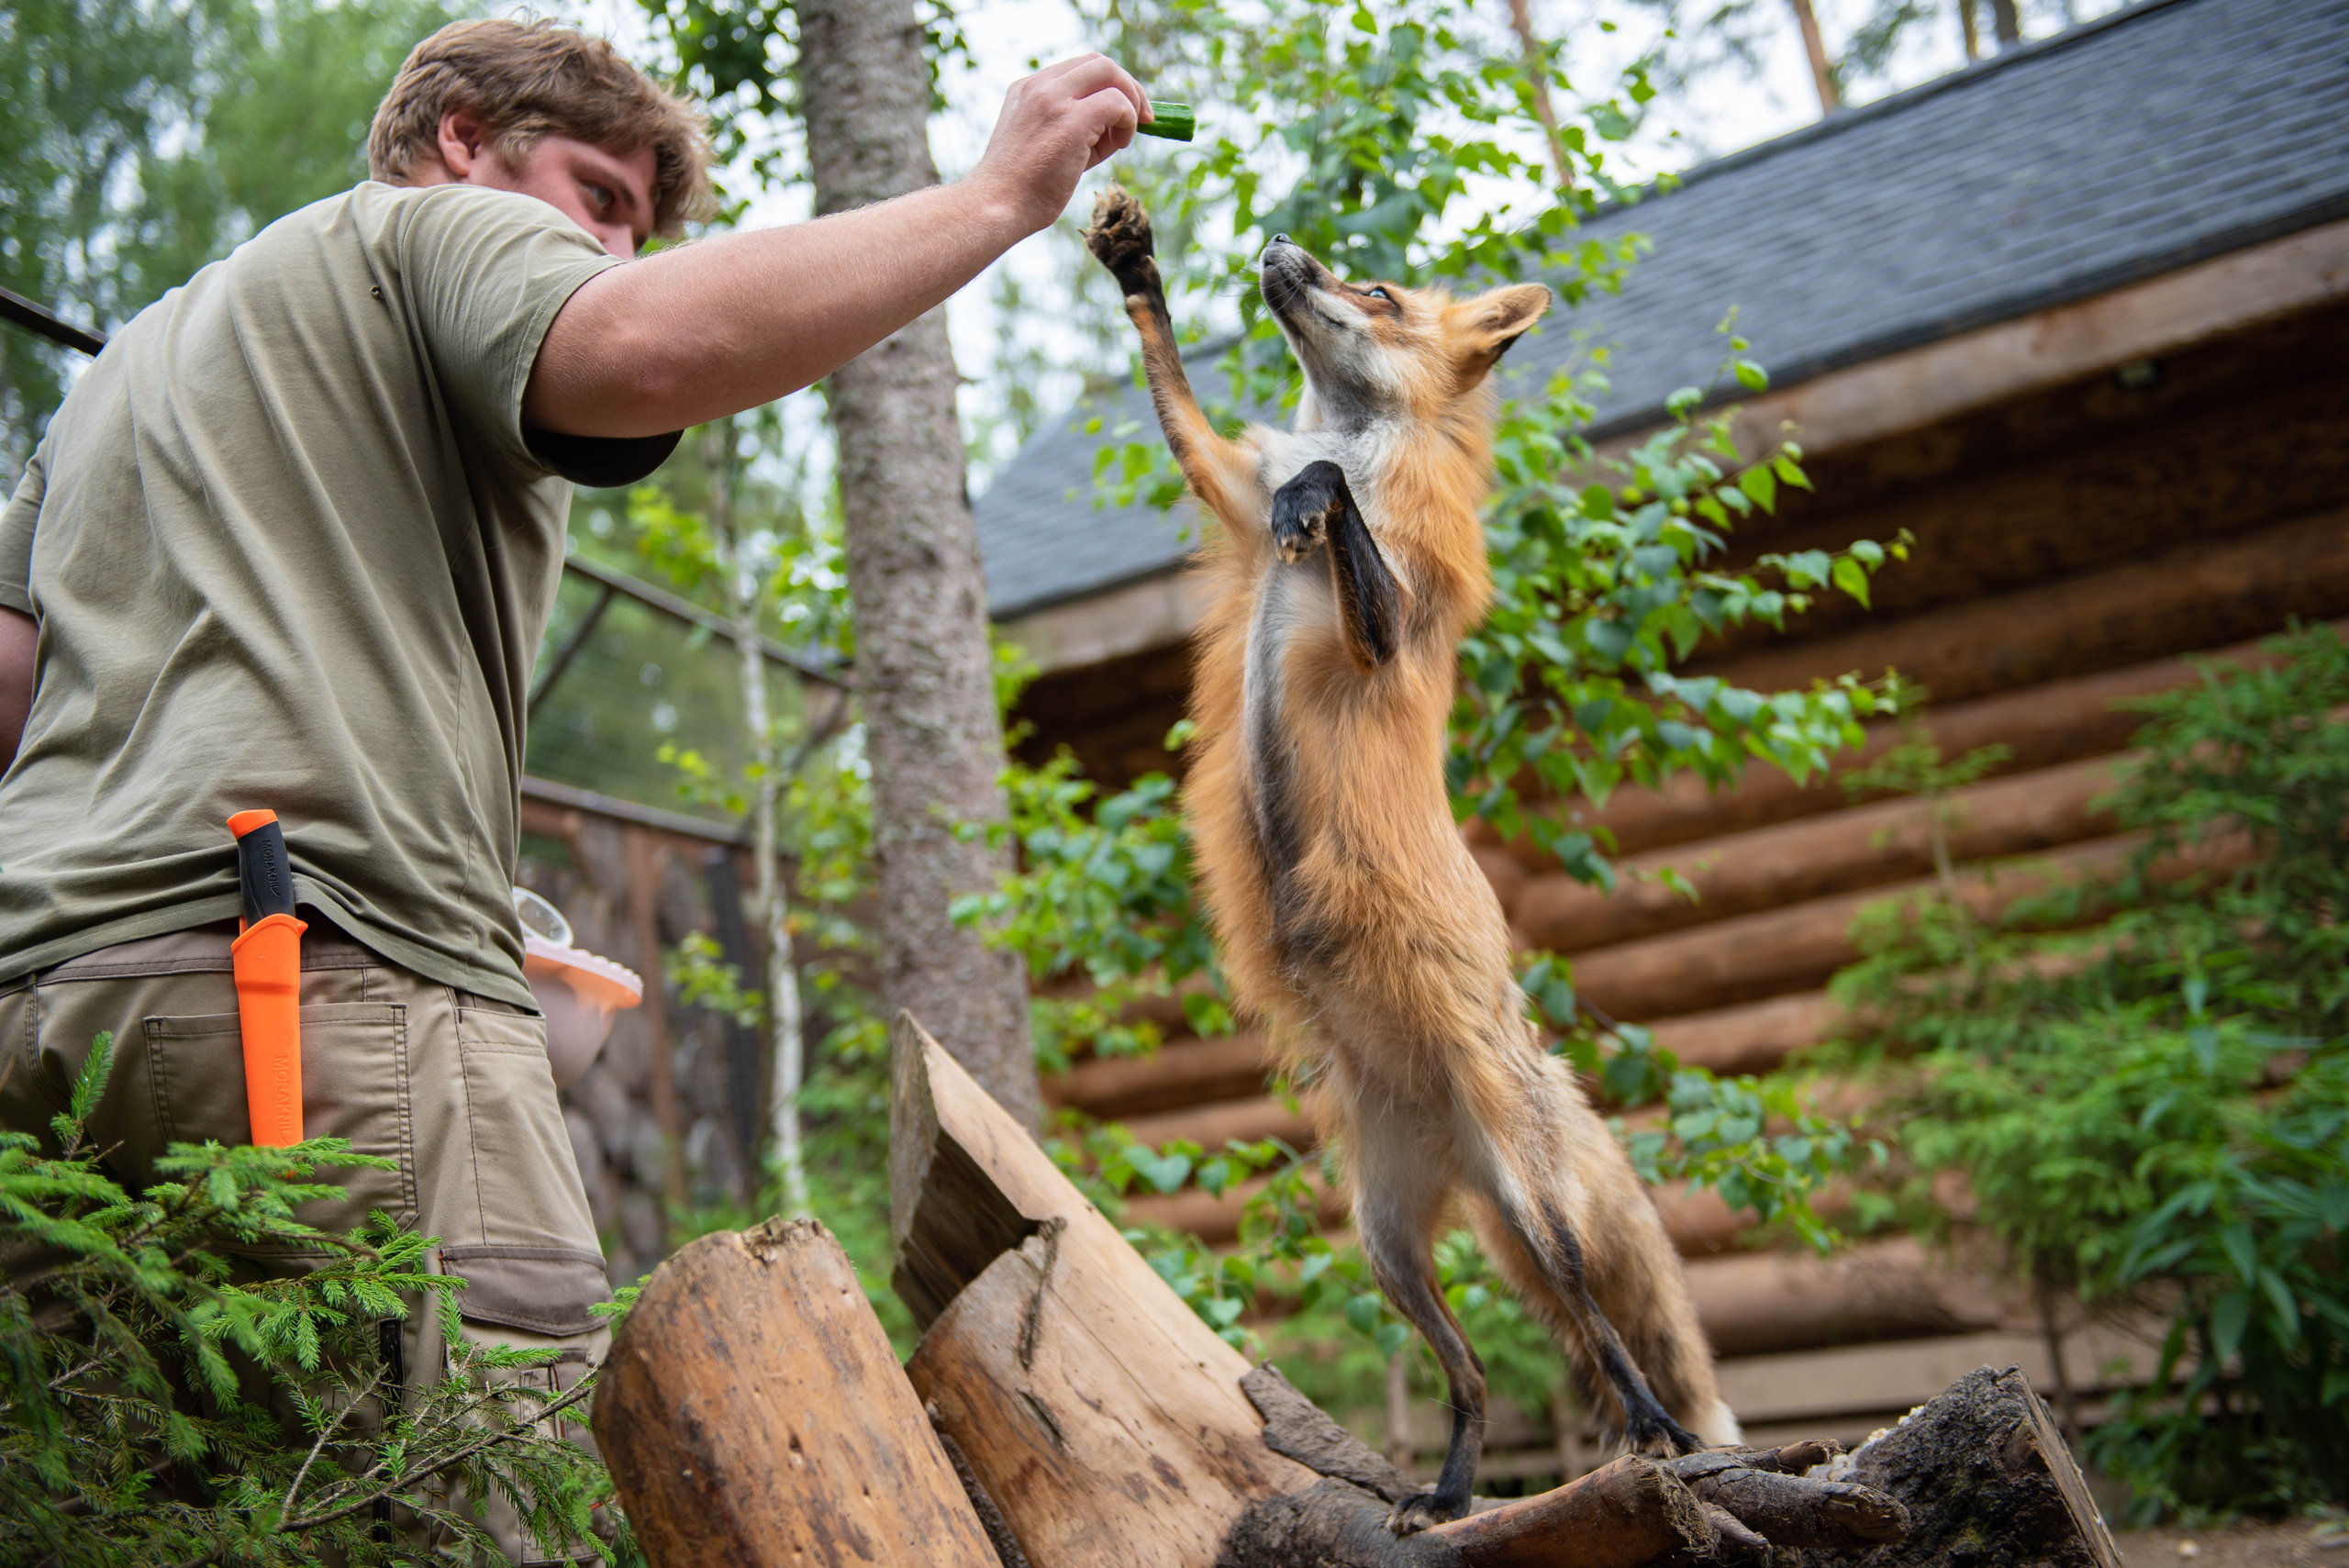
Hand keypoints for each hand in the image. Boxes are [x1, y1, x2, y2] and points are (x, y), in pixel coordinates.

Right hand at [971, 54, 1145, 236]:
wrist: (997, 206)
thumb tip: (1119, 125)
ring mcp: (1053, 100)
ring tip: (1124, 137)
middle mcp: (1039, 86)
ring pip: (1109, 72)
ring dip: (1131, 101)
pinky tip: (1119, 144)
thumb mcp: (1046, 144)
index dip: (1108, 85)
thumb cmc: (1022, 188)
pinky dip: (1128, 120)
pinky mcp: (1070, 120)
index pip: (1080, 68)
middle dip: (1128, 86)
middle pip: (1099, 62)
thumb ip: (1077, 126)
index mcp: (1028, 88)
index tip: (1121, 113)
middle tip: (1142, 118)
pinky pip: (1116, 102)